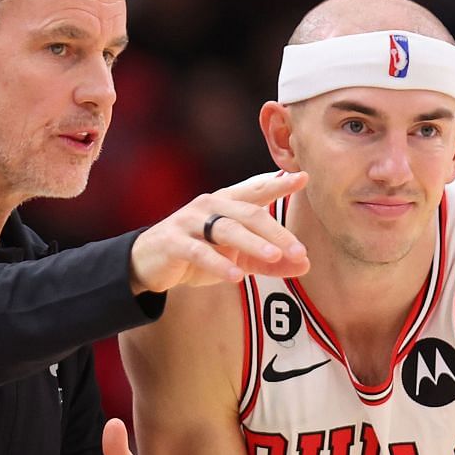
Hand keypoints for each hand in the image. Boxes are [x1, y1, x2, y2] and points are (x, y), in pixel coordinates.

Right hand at [130, 171, 310, 291]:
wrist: (149, 263)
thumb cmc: (199, 255)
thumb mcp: (237, 258)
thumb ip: (269, 262)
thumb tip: (305, 265)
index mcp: (226, 203)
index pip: (257, 191)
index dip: (279, 184)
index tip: (303, 178)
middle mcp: (210, 206)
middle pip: (249, 214)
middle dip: (276, 232)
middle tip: (299, 250)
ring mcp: (190, 221)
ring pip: (226, 230)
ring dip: (253, 244)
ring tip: (274, 256)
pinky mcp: (173, 242)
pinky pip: (199, 252)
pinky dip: (218, 264)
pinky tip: (235, 276)